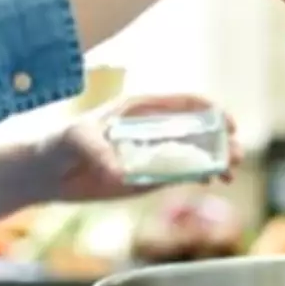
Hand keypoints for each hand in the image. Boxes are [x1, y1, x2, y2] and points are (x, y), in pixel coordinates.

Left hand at [35, 95, 242, 202]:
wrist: (48, 174)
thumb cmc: (59, 145)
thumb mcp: (75, 141)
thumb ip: (96, 152)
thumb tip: (119, 173)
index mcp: (142, 110)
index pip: (186, 103)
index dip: (212, 110)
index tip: (228, 124)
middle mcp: (155, 129)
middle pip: (200, 129)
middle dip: (223, 140)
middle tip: (236, 156)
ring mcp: (156, 153)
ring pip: (197, 152)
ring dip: (218, 160)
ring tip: (230, 174)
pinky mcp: (152, 176)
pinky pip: (184, 173)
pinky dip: (203, 175)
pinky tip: (214, 182)